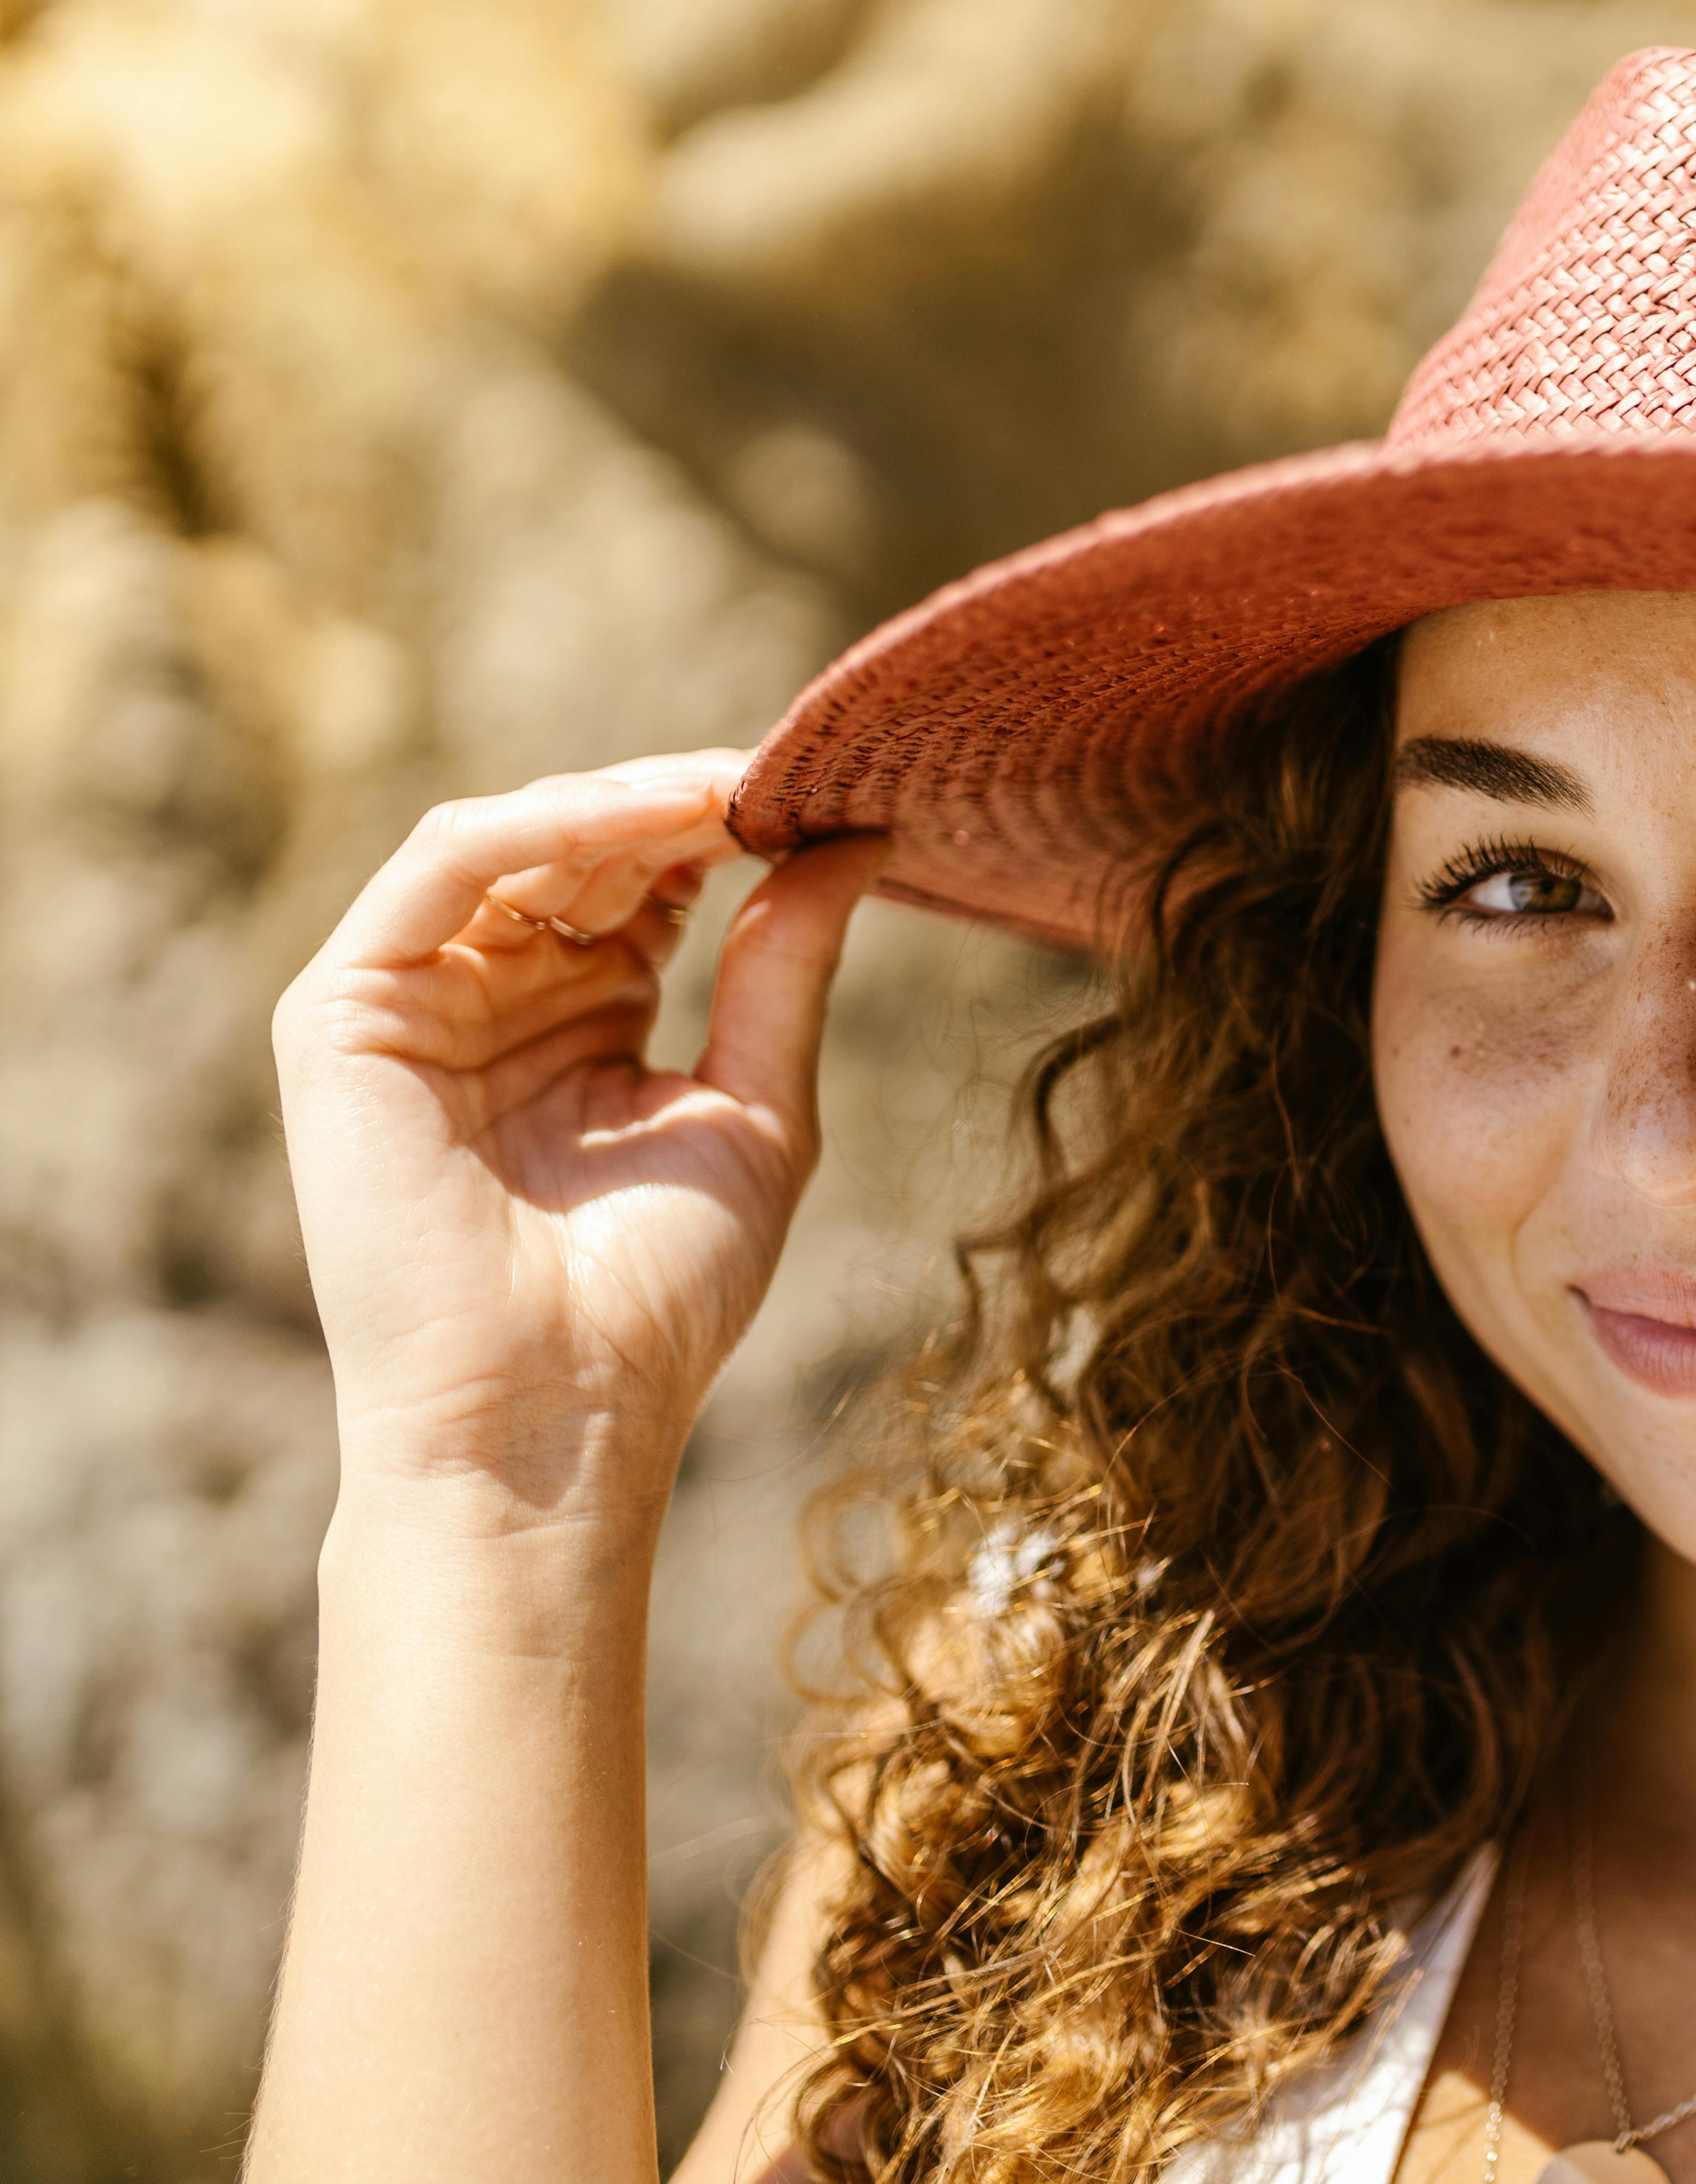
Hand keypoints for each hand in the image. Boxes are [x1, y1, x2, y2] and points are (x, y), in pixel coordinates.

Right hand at [272, 752, 888, 1513]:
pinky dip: (544, 824)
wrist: (555, 1411)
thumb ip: (788, 968)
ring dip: (626, 803)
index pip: (646, 881)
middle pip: (583, 849)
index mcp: (583, 1019)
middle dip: (684, 804)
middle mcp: (493, 997)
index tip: (825, 794)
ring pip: (512, 840)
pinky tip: (647, 817)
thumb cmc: (657, 1295)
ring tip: (732, 789)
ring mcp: (412, 999)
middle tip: (787, 772)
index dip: (727, 831)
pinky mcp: (345, 1010)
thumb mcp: (758, 1108)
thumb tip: (862, 837)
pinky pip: (445, 868)